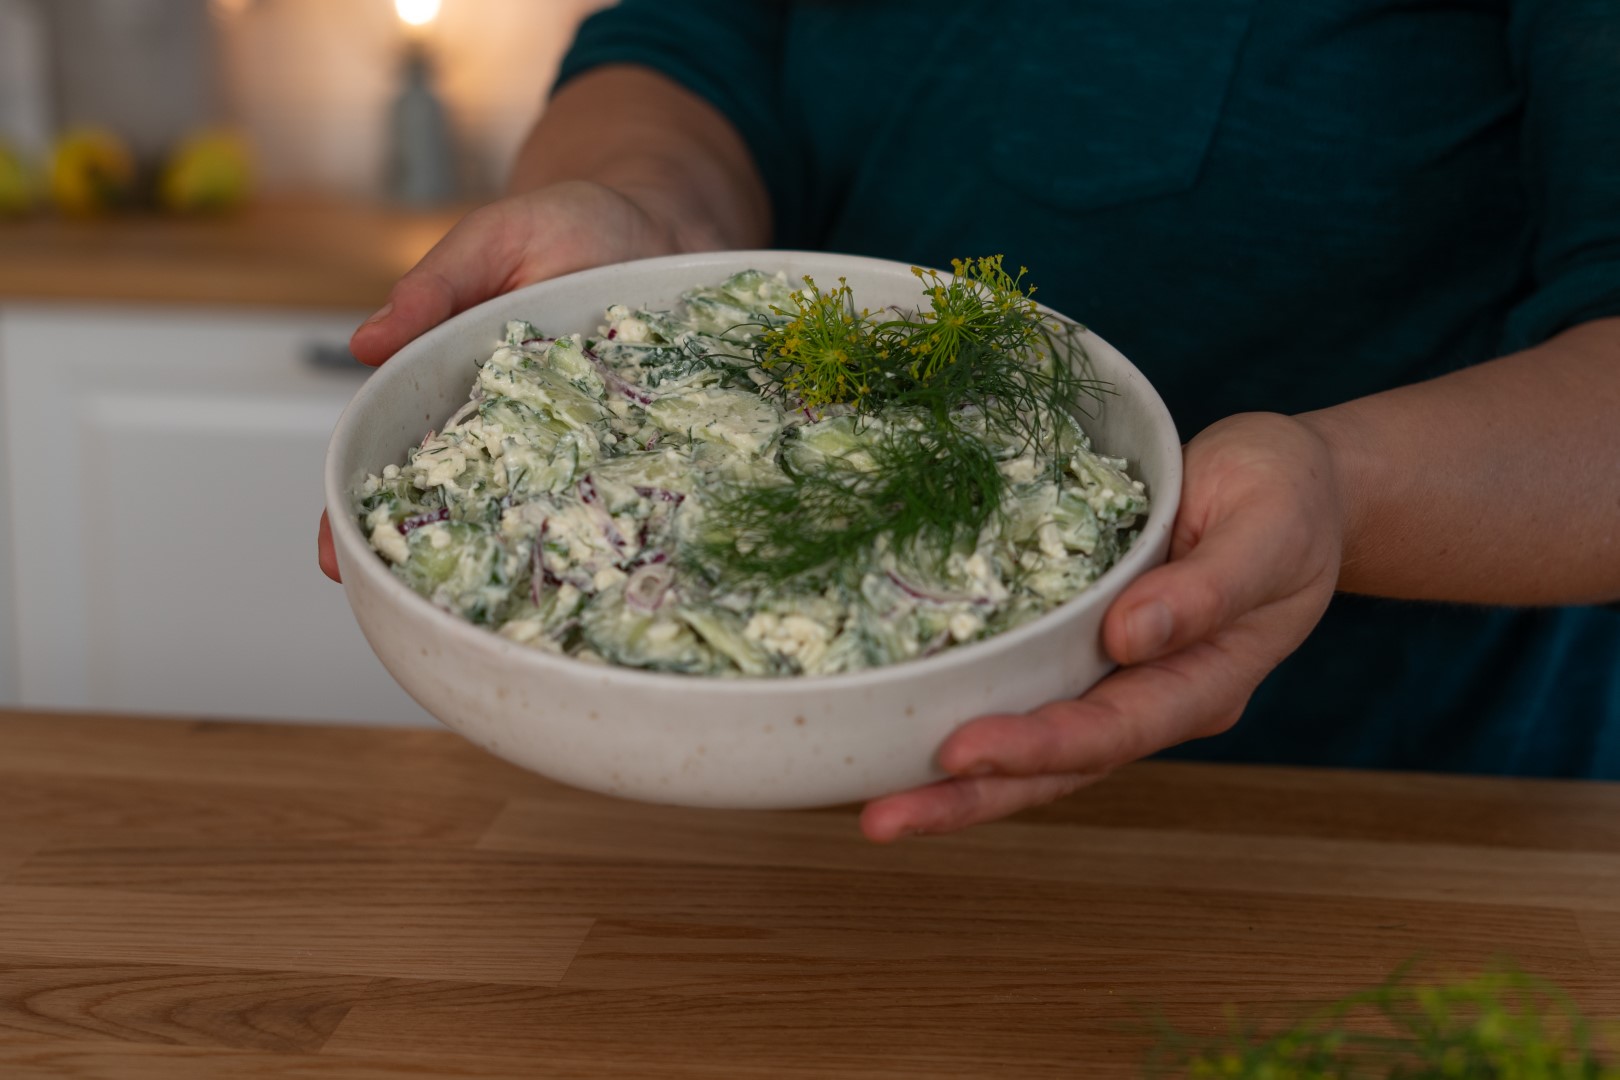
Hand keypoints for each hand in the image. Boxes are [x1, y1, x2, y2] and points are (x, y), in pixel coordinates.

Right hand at [318, 180, 695, 581]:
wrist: (667, 223)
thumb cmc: (573, 225)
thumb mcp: (495, 241)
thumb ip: (438, 286)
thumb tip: (368, 341)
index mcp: (454, 384)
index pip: (394, 451)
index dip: (359, 506)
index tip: (337, 557)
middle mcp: (511, 426)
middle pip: (460, 500)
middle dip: (431, 556)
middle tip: (410, 606)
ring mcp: (574, 442)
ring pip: (536, 510)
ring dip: (521, 556)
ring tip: (499, 611)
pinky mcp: (633, 443)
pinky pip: (613, 491)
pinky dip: (603, 527)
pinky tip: (602, 569)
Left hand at [860, 411, 1349, 841]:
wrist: (1290, 486)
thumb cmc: (1286, 497)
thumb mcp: (1267, 527)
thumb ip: (1209, 588)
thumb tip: (1128, 638)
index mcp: (1205, 683)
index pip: (1115, 728)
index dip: (1038, 746)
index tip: (961, 751)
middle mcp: (1153, 698)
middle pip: (1059, 766)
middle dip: (971, 797)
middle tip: (883, 819)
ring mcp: (1116, 680)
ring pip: (1034, 748)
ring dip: (956, 781)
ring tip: (872, 804)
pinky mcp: (1085, 650)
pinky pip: (1024, 694)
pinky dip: (966, 714)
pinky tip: (899, 729)